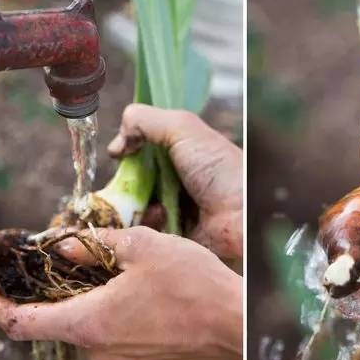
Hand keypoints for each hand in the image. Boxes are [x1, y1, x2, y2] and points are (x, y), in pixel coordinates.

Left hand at [0, 226, 242, 359]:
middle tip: (66, 254)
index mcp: (89, 322)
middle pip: (56, 318)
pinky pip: (108, 329)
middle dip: (54, 286)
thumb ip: (97, 246)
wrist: (236, 324)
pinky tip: (131, 282)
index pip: (21, 324)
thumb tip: (63, 247)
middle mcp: (97, 348)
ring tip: (109, 262)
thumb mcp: (144, 249)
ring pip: (85, 321)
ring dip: (86, 293)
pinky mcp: (139, 355)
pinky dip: (106, 305)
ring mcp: (119, 356)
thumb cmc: (193, 285)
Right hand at [108, 105, 242, 260]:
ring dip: (132, 209)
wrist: (244, 215)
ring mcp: (174, 212)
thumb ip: (143, 120)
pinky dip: (145, 228)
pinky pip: (146, 234)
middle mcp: (175, 183)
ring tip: (143, 206)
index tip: (119, 158)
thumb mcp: (182, 128)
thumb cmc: (219, 168)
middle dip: (122, 187)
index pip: (139, 155)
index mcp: (179, 156)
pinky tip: (156, 221)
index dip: (126, 157)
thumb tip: (115, 146)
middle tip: (121, 188)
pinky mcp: (173, 238)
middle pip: (132, 184)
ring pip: (135, 210)